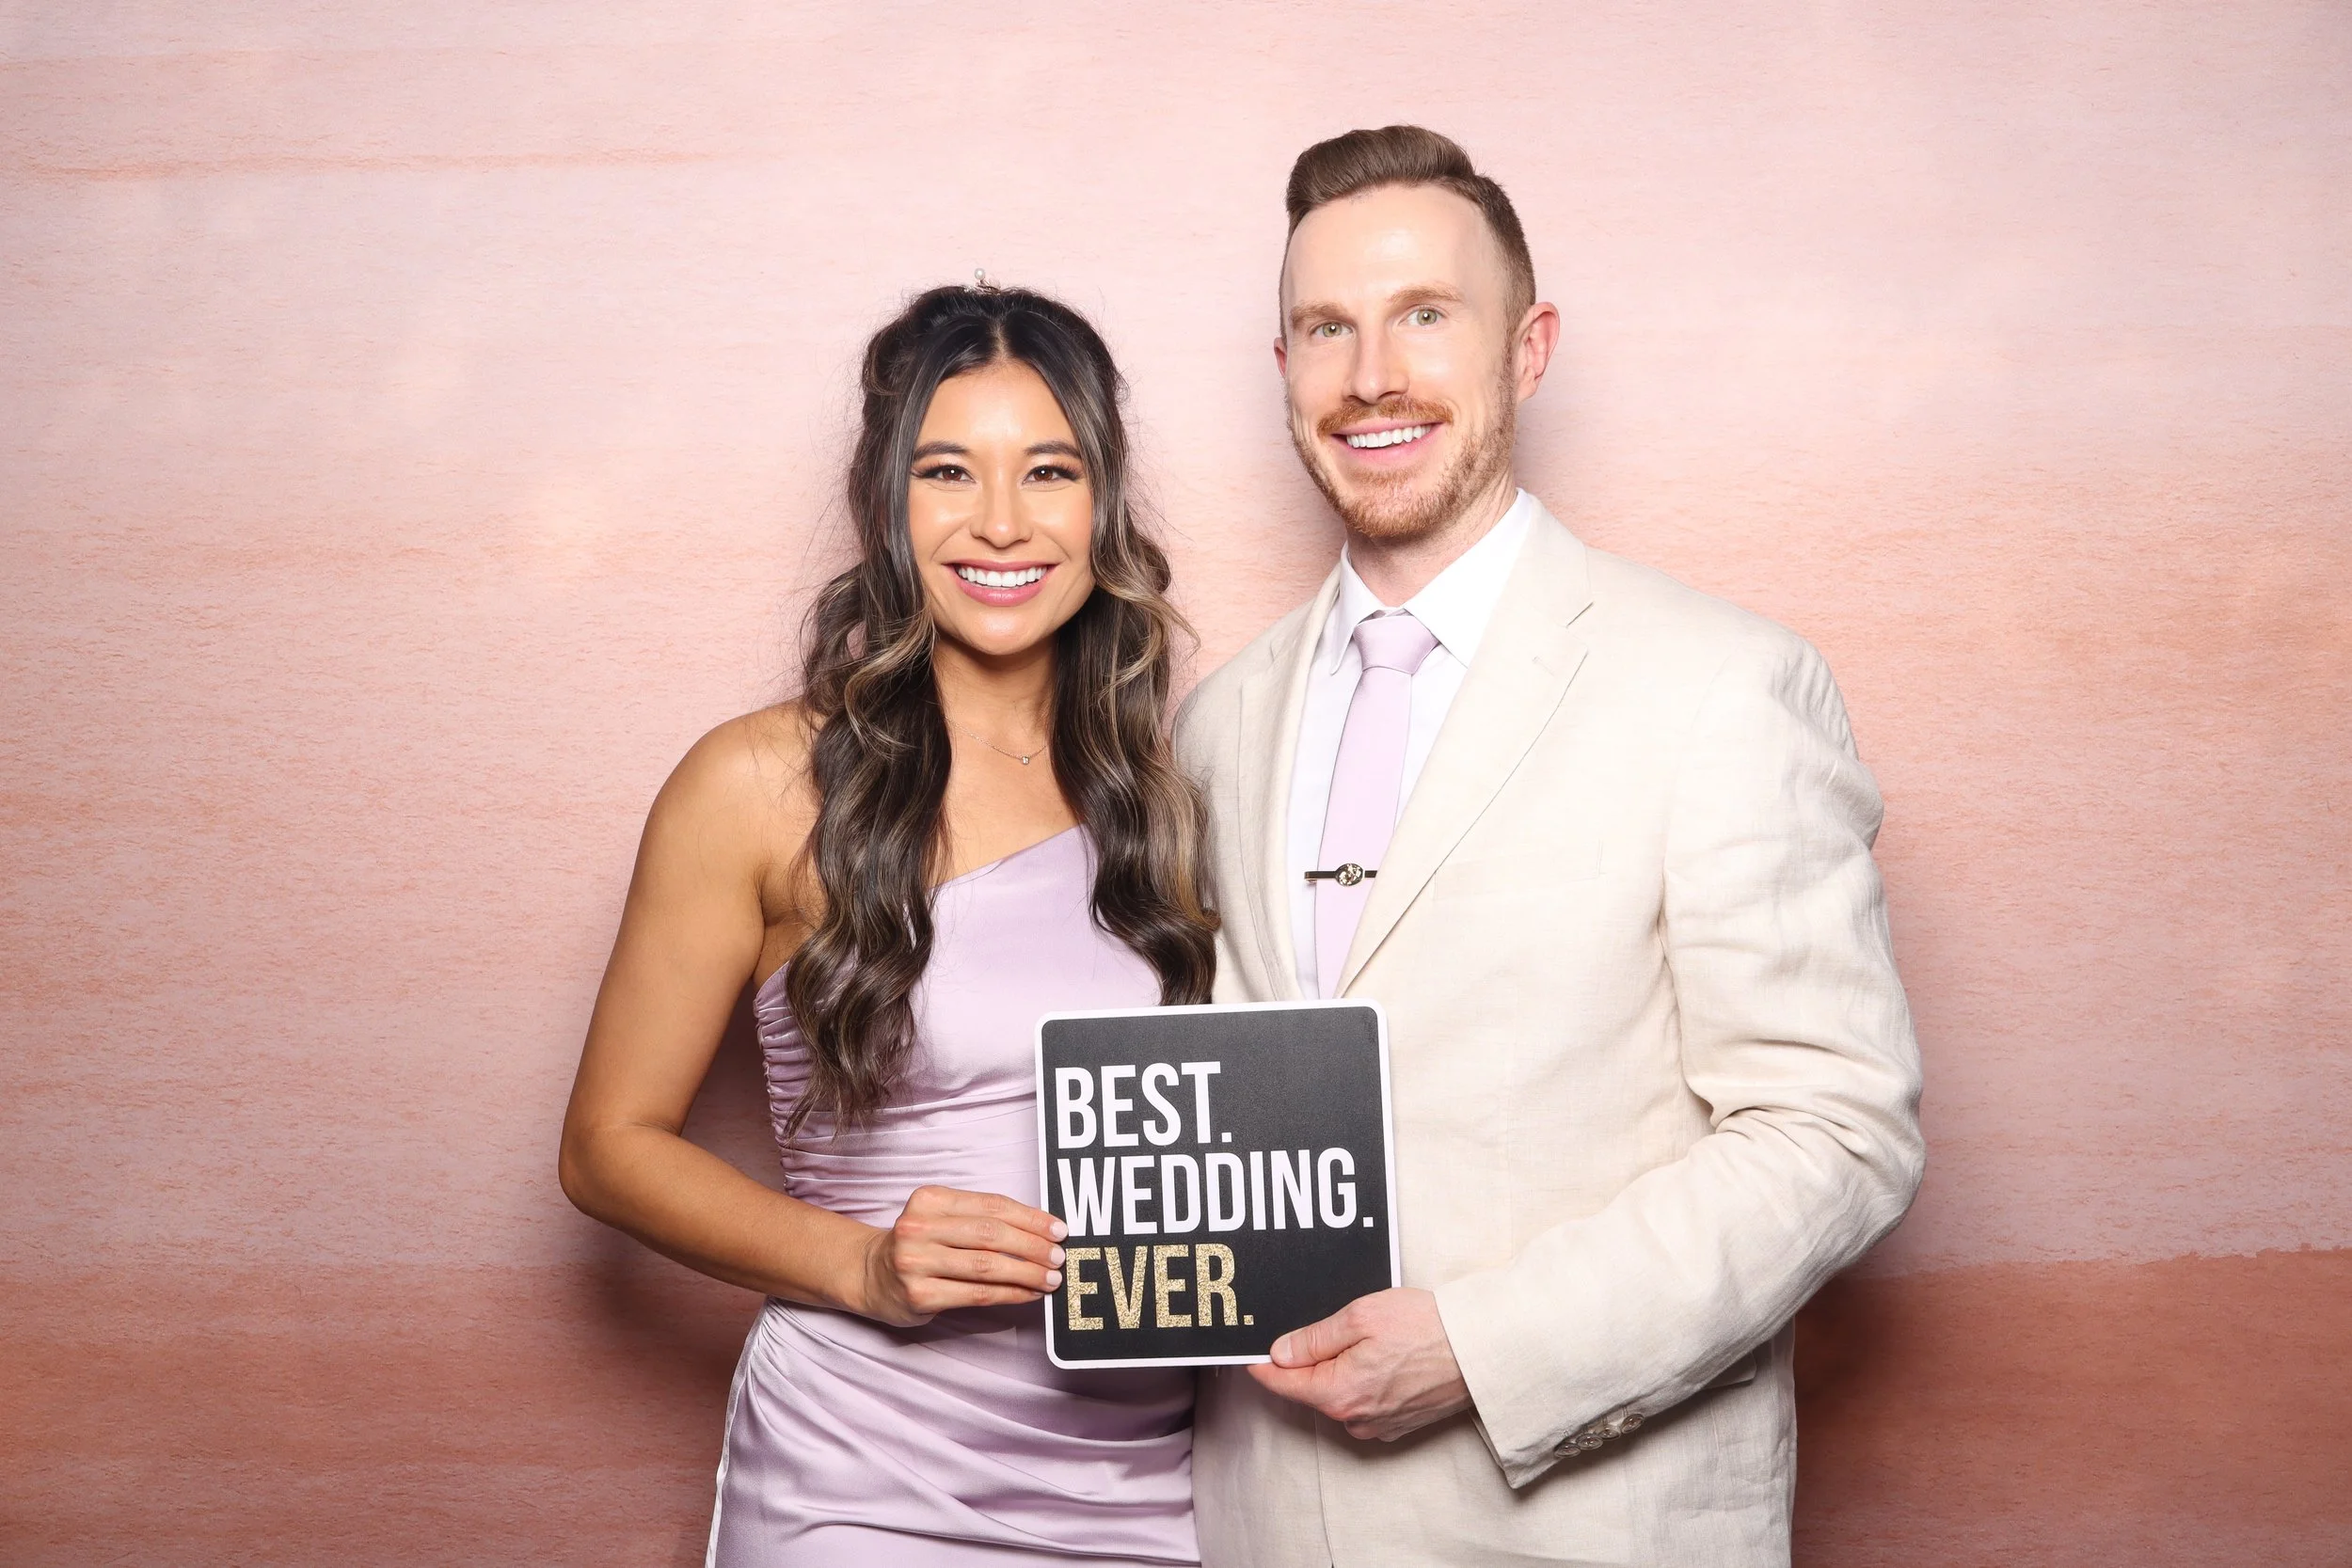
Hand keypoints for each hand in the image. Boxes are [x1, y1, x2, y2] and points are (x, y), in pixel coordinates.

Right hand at [856, 1185, 1067, 1326]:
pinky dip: (1009, 1294)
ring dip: (1026, 1273)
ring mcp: (916, 1263)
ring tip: (1051, 1278)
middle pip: (991, 1235)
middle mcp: (919, 1228)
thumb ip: (980, 1217)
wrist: (871, 1274)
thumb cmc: (919, 1243)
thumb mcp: (940, 1217)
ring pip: (987, 1267)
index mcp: (929, 1199)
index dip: (1030, 1217)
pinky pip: (976, 1294)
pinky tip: (1029, 1294)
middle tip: (1059, 1256)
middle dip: (1033, 1246)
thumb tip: (1040, 1228)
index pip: (991, 1205)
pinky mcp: (920, 1295)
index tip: (1058, 1229)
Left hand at [1247, 1287, 1472, 1441]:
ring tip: (1365, 1337)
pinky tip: (1383, 1356)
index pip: (1283, 1383)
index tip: (1249, 1351)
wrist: (1483, 1351)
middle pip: (1311, 1388)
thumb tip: (1279, 1353)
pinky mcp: (1398, 1424)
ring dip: (1339, 1369)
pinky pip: (1364, 1401)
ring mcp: (1378, 1425)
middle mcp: (1355, 1419)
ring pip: (1339, 1394)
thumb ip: (1314, 1338)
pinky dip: (1363, 1380)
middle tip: (1322, 1328)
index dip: (1263, 1363)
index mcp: (1338, 1393)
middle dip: (1308, 1360)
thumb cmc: (1426, 1328)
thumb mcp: (1360, 1317)